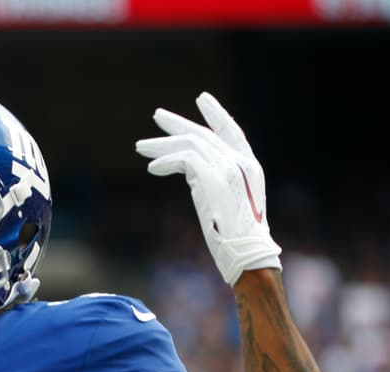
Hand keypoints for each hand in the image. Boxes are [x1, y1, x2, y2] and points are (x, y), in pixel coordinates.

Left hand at [136, 93, 280, 285]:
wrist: (246, 253)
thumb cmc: (234, 237)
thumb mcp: (224, 200)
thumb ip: (213, 179)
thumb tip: (189, 170)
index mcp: (249, 165)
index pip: (231, 130)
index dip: (216, 114)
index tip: (201, 99)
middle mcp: (241, 162)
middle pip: (204, 134)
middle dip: (178, 124)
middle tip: (157, 116)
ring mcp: (229, 168)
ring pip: (190, 144)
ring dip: (162, 145)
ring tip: (140, 148)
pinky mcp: (215, 178)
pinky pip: (184, 159)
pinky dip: (166, 162)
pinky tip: (153, 168)